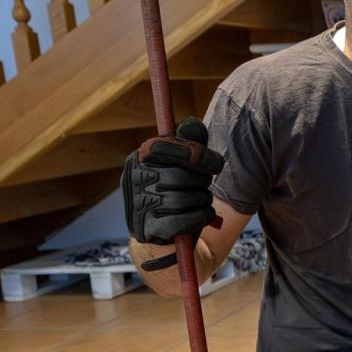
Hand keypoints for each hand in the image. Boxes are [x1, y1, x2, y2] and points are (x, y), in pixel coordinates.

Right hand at [120, 117, 224, 243]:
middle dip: (202, 182)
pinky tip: (204, 214)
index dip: (200, 156)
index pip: (170, 148)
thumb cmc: (177, 186)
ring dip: (203, 200)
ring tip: (201, 199)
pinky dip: (201, 216)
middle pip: (180, 176)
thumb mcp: (183, 159)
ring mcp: (138, 204)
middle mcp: (134, 178)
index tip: (216, 165)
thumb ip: (190, 141)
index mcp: (142, 156)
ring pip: (184, 200)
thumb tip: (192, 124)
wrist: (162, 226)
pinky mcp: (147, 227)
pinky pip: (183, 220)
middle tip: (204, 185)